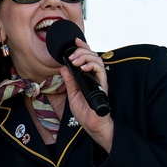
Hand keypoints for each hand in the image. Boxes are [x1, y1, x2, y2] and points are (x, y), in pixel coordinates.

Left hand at [59, 36, 112, 150]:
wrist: (92, 125)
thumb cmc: (84, 112)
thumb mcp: (72, 94)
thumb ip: (69, 81)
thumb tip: (63, 67)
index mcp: (88, 77)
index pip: (87, 58)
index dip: (83, 47)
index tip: (75, 41)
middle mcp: (95, 77)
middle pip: (93, 56)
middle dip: (81, 52)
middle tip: (71, 56)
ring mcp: (100, 80)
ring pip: (97, 60)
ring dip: (85, 57)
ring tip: (76, 61)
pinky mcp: (103, 85)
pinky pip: (101, 71)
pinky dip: (92, 66)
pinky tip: (83, 67)